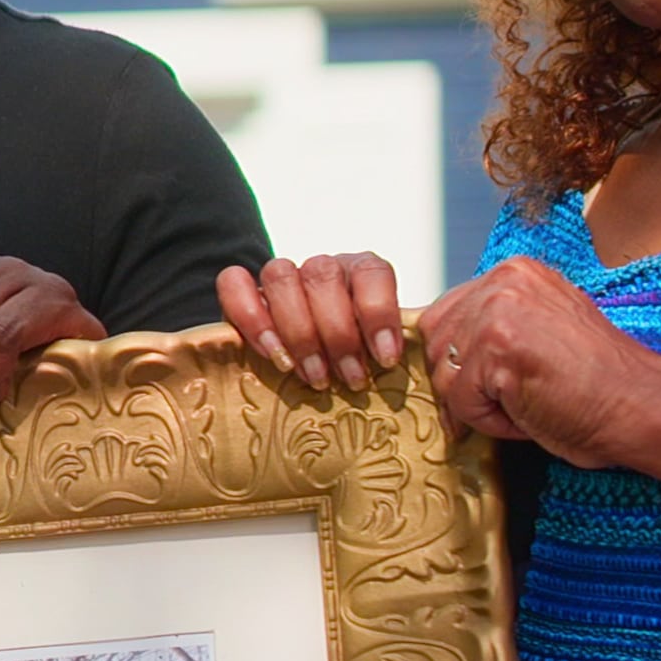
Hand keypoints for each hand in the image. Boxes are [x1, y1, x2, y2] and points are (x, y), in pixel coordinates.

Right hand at [216, 253, 404, 391]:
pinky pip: (234, 282)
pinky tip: (272, 354)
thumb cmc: (351, 363)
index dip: (378, 312)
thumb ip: (392, 355)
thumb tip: (426, 391)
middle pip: (323, 276)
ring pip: (281, 276)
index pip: (371, 271)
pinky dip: (251, 317)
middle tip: (350, 379)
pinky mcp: (240, 291)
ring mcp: (280, 277)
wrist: (309, 362)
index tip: (385, 359)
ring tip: (314, 377)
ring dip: (299, 332)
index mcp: (360, 271)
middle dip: (338, 334)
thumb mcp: (379, 355)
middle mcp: (321, 268)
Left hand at [420, 256, 660, 530]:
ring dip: (481, 405)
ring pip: (445, 375)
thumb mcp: (541, 332)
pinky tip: (531, 413)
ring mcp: (499, 311)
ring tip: (530, 403)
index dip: (463, 361)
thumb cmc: (600, 384)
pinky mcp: (499, 348)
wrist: (643, 407)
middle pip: (436, 344)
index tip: (496, 382)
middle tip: (515, 399)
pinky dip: (491, 422)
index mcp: (516, 273)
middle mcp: (504, 281)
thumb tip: (443, 351)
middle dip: (465, 383)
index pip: (446, 316)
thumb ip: (494, 326)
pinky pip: (461, 401)